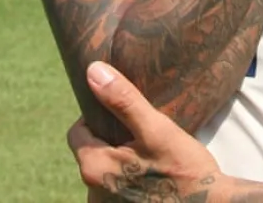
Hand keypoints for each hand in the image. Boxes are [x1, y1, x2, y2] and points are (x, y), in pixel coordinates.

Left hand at [68, 61, 228, 201]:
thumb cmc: (184, 169)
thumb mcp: (157, 129)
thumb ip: (123, 101)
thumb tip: (94, 72)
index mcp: (94, 166)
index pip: (78, 131)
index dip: (99, 117)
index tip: (127, 115)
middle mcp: (92, 191)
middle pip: (93, 151)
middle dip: (114, 139)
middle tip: (145, 134)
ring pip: (107, 169)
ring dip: (123, 160)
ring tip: (153, 155)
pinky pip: (117, 186)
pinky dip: (130, 177)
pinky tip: (154, 174)